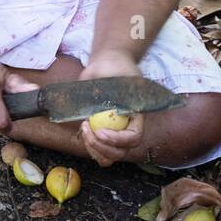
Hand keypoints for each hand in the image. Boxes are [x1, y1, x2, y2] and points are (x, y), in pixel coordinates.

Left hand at [79, 50, 144, 166]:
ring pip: (111, 156)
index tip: (99, 131)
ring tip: (85, 130)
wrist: (107, 65)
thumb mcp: (111, 69)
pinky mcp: (104, 133)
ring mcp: (117, 132)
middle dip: (102, 147)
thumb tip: (100, 96)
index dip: (117, 139)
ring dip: (96, 150)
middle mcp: (129, 127)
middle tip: (88, 130)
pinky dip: (91, 149)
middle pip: (122, 152)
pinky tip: (84, 132)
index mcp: (136, 114)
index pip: (134, 137)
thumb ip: (107, 82)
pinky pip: (101, 152)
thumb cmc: (111, 65)